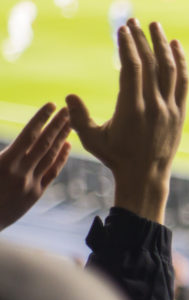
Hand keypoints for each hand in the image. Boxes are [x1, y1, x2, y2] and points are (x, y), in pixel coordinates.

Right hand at [0, 103, 70, 229]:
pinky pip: (51, 173)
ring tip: (71, 124)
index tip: (51, 104)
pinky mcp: (35, 195)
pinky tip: (67, 146)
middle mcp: (20, 173)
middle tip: (68, 110)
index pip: (27, 135)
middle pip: (44, 144)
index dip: (40, 119)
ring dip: (62, 139)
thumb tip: (19, 140)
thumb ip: (2, 151)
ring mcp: (30, 184)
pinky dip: (60, 158)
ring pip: (50, 157)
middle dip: (57, 125)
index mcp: (4, 163)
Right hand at [66, 18, 186, 223]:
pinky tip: (176, 46)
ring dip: (162, 45)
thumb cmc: (115, 157)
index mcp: (132, 109)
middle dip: (142, 39)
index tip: (122, 29)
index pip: (133, 69)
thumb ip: (79, 116)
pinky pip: (182, 82)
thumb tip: (69, 96)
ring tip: (155, 25)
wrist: (146, 176)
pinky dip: (180, 62)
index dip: (128, 46)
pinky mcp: (179, 113)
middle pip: (151, 64)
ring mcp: (169, 109)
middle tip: (133, 19)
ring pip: (170, 70)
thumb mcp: (91, 139)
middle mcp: (154, 106)